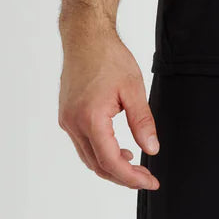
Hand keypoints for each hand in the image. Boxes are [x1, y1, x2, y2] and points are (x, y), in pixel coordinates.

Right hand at [58, 22, 160, 189]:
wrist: (86, 37)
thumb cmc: (109, 57)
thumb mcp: (133, 88)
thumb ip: (142, 121)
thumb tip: (151, 149)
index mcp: (90, 118)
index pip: (110, 162)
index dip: (131, 177)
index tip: (150, 181)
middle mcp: (73, 124)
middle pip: (98, 165)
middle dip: (123, 176)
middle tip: (146, 177)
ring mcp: (67, 120)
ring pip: (89, 157)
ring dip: (110, 165)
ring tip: (134, 164)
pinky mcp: (66, 115)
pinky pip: (83, 144)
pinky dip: (100, 151)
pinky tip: (117, 147)